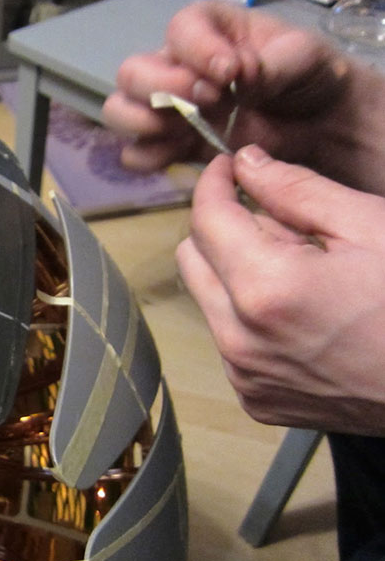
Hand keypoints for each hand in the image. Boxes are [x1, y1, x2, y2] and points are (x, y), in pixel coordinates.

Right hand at [102, 1, 384, 194]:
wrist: (320, 125)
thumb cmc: (310, 76)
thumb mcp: (304, 57)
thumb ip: (272, 63)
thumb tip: (237, 73)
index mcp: (209, 29)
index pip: (180, 30)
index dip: (196, 50)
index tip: (230, 72)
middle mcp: (177, 65)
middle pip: (132, 72)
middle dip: (160, 88)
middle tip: (206, 102)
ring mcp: (169, 109)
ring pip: (121, 111)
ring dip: (142, 123)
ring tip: (182, 131)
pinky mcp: (172, 147)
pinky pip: (136, 154)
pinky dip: (148, 157)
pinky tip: (179, 154)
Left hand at [177, 145, 384, 434]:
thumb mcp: (370, 227)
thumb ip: (297, 190)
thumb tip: (246, 162)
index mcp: (267, 289)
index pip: (206, 220)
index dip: (214, 183)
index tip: (227, 167)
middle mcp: (240, 339)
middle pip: (193, 259)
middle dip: (223, 229)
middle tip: (281, 222)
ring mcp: (245, 375)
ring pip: (209, 299)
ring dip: (238, 274)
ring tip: (305, 274)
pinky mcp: (255, 398)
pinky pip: (230, 339)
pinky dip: (252, 317)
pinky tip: (305, 316)